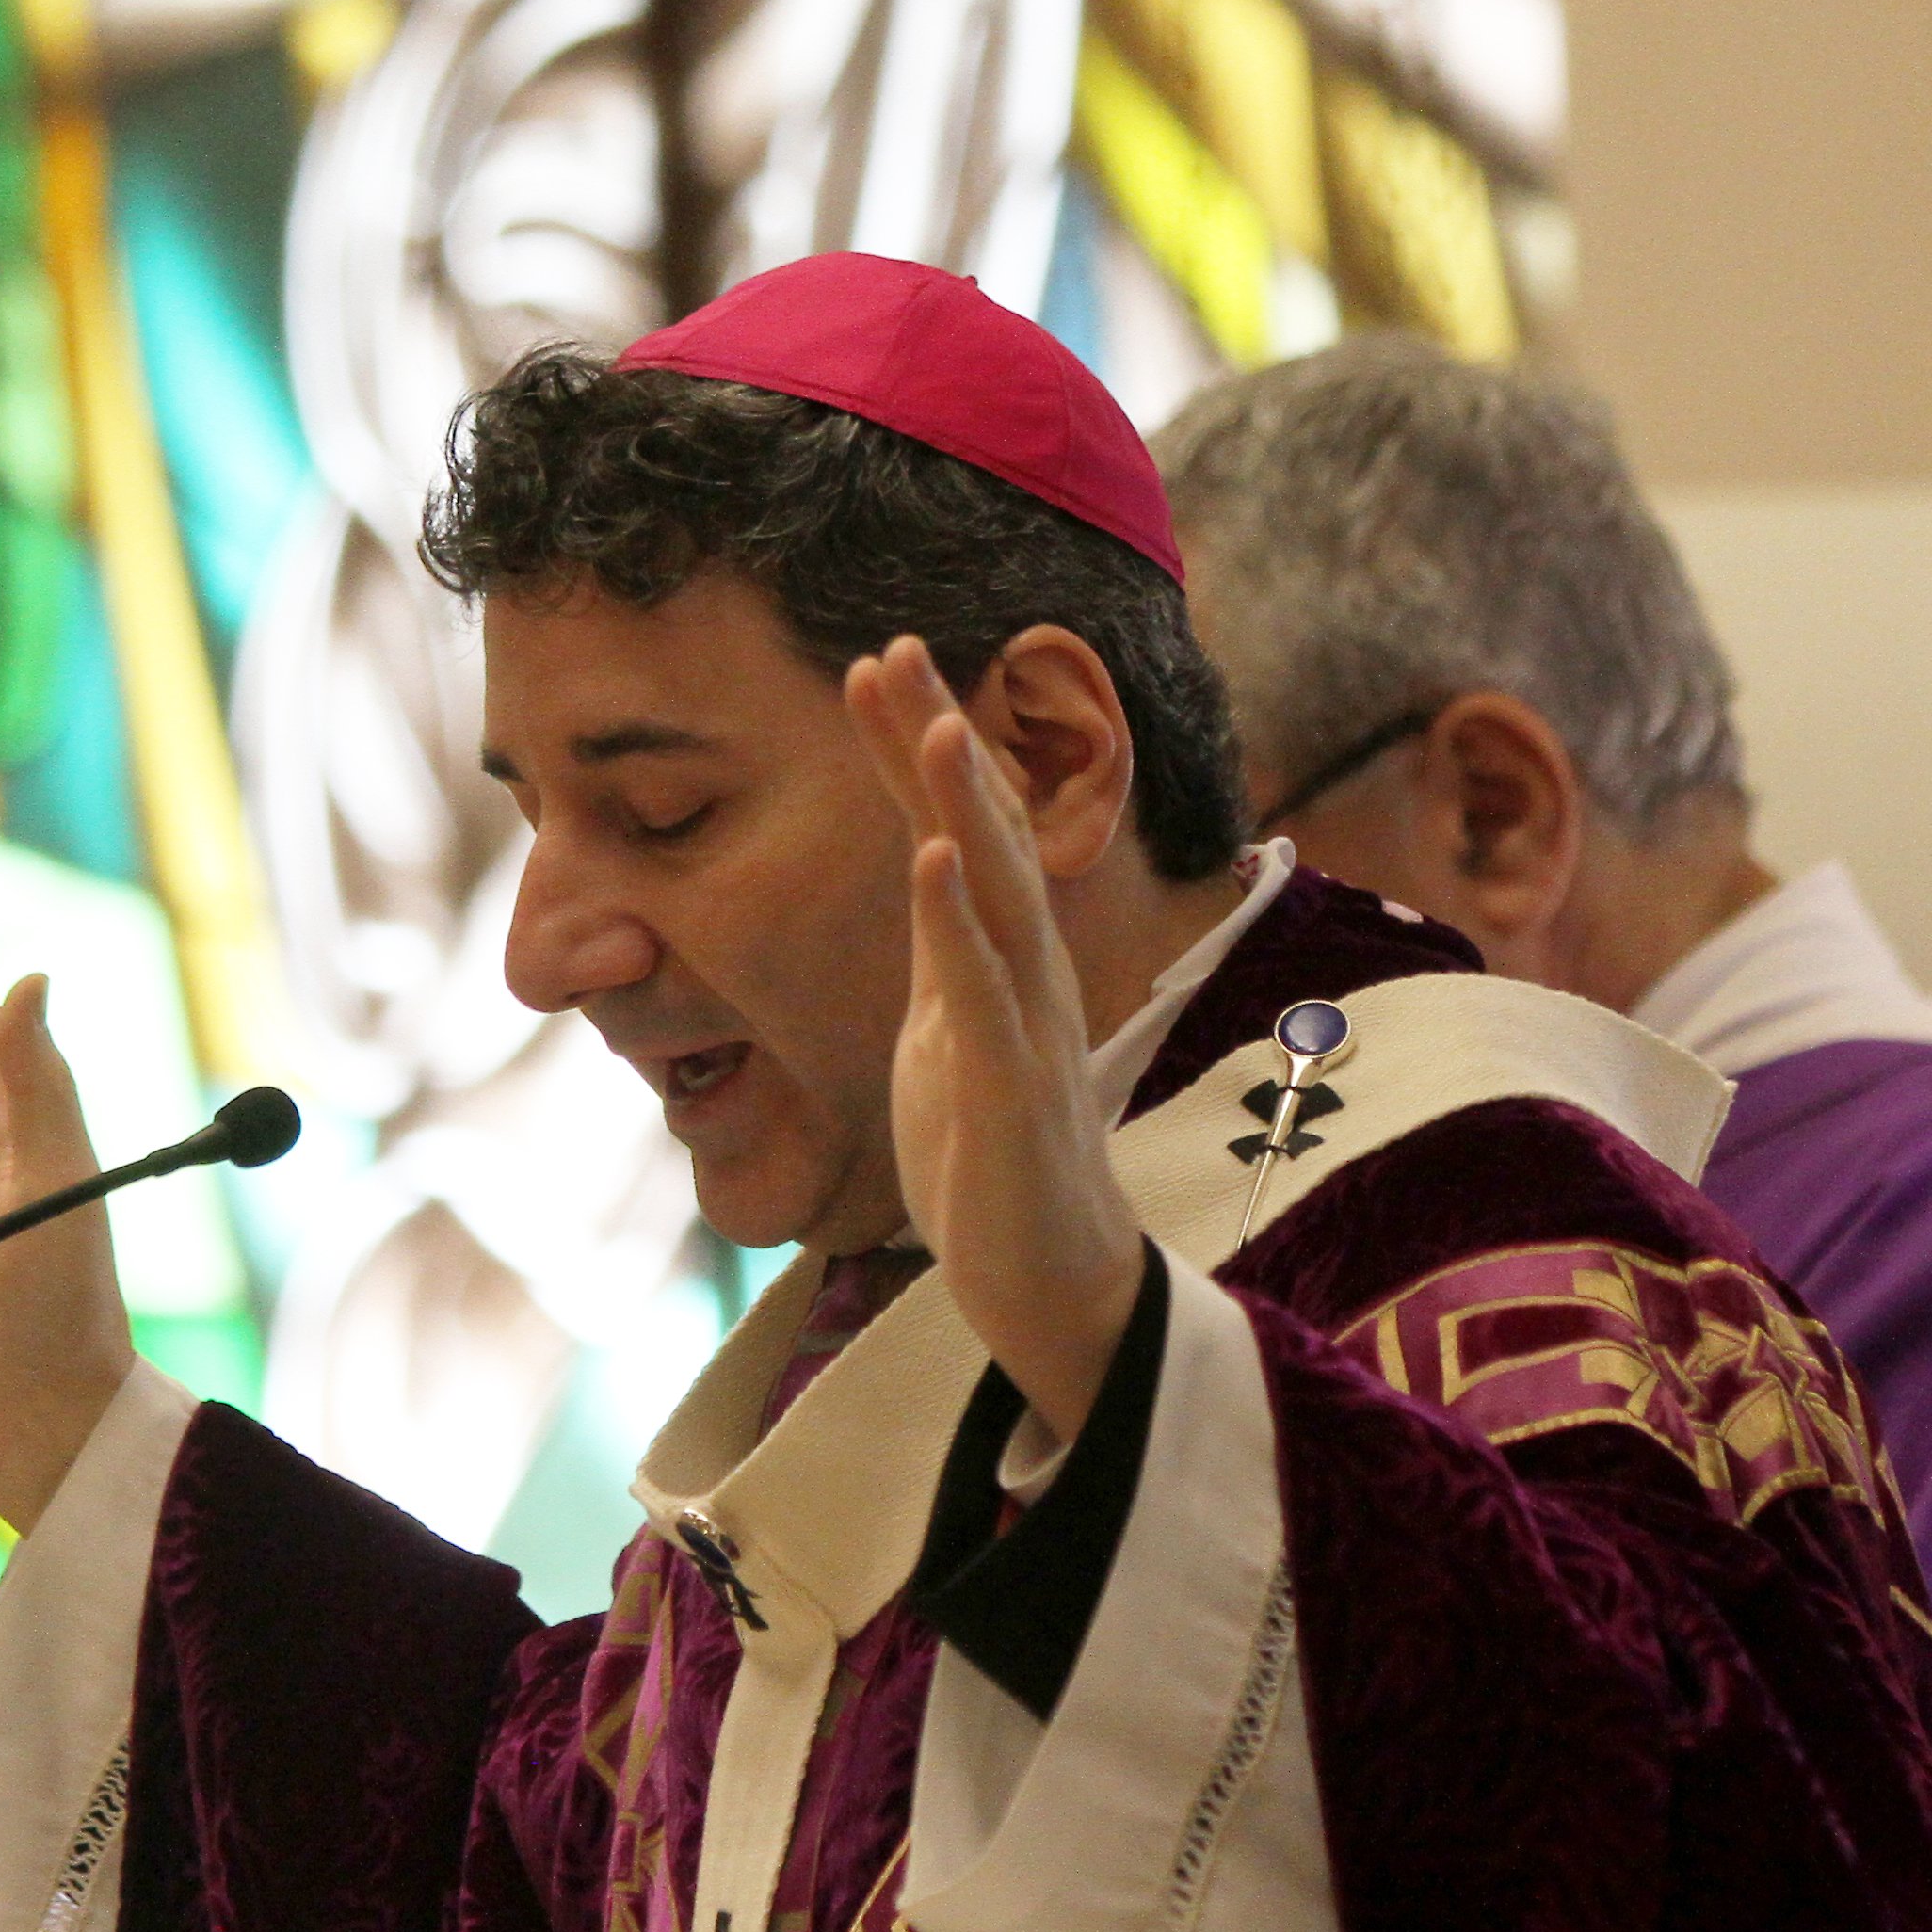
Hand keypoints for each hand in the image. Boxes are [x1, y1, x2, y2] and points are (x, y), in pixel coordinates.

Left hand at [841, 637, 1143, 1442]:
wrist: (1055, 1285)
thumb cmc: (995, 1164)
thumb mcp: (950, 1038)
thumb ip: (945, 955)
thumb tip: (928, 876)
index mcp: (998, 962)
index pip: (958, 834)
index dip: (919, 751)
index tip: (876, 664)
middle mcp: (1027, 974)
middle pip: (987, 836)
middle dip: (942, 742)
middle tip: (898, 646)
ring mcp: (1029, 1028)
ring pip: (1001, 897)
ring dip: (967, 807)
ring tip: (936, 724)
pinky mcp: (1017, 1091)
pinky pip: (988, 995)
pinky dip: (960, 924)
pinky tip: (934, 860)